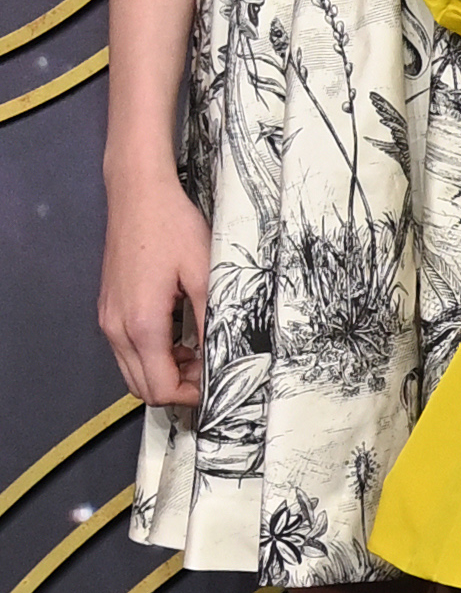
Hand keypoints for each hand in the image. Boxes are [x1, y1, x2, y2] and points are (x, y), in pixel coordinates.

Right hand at [98, 156, 210, 409]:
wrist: (138, 197)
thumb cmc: (173, 229)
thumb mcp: (205, 274)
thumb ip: (210, 320)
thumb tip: (220, 355)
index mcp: (142, 325)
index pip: (159, 387)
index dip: (189, 396)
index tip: (217, 386)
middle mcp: (117, 329)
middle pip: (141, 387)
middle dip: (177, 389)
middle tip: (211, 372)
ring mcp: (108, 320)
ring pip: (131, 371)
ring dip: (164, 373)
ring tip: (200, 354)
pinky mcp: (108, 309)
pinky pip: (126, 350)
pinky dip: (151, 356)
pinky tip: (179, 338)